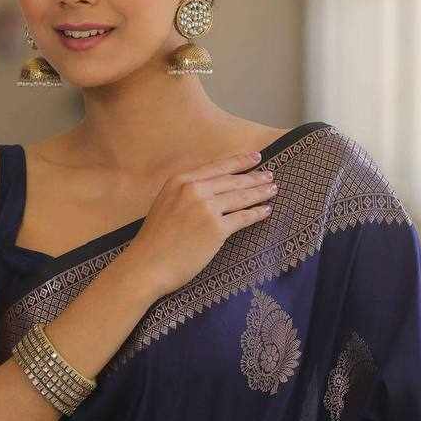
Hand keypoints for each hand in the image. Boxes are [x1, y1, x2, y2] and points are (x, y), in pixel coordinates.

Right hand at [129, 148, 278, 297]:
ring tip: (273, 190)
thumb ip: (185, 193)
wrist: (147, 265)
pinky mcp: (216, 229)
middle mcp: (194, 190)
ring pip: (240, 197)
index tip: (255, 156)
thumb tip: (209, 190)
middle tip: (270, 175)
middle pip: (232, 180)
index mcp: (180, 181)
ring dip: (260, 193)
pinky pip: (242, 218)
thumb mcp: (165, 203)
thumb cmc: (154, 240)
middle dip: (254, 177)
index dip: (239, 161)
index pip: (217, 166)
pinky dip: (257, 214)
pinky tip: (266, 211)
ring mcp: (206, 209)